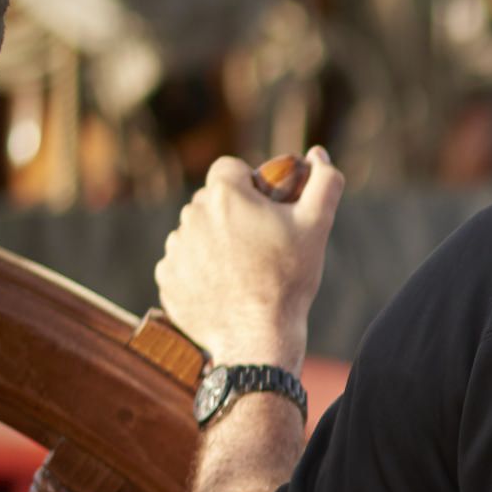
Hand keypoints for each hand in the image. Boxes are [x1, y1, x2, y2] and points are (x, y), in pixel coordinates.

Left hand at [153, 147, 343, 367]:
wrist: (258, 338)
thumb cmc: (288, 279)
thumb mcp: (317, 226)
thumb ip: (324, 182)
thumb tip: (318, 153)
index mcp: (224, 196)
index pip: (229, 168)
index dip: (250, 183)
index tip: (266, 209)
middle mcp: (191, 216)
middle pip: (212, 201)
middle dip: (233, 214)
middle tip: (261, 245)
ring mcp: (175, 249)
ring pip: (196, 231)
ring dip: (215, 242)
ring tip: (243, 271)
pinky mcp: (167, 278)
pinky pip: (182, 262)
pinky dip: (200, 270)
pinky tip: (224, 288)